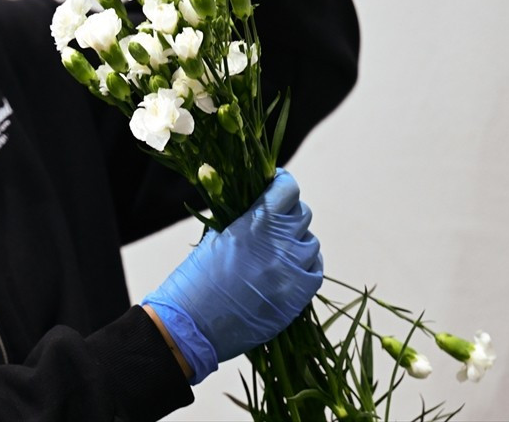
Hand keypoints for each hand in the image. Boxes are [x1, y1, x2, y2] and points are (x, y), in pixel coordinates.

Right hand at [143, 169, 322, 383]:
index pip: (288, 189)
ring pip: (311, 243)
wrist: (193, 325)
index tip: (275, 184)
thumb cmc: (196, 279)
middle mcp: (280, 244)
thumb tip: (253, 203)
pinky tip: (289, 270)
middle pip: (302, 214)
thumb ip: (240, 218)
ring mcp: (293, 271)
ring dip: (297, 242)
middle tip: (274, 221)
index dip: (282, 183)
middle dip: (289, 214)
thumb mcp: (215, 237)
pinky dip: (306, 267)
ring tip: (279, 250)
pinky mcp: (299, 297)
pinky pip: (315, 271)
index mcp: (256, 223)